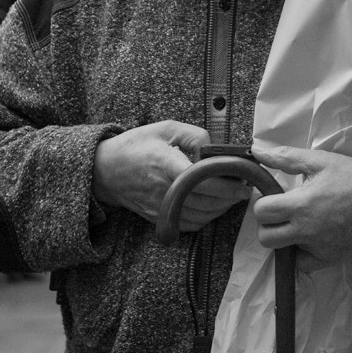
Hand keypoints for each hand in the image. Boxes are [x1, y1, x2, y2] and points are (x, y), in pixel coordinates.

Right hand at [92, 121, 249, 231]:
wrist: (106, 170)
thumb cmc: (137, 145)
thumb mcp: (165, 128)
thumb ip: (195, 135)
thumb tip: (216, 150)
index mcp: (165, 162)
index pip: (201, 179)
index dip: (226, 184)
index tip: (243, 181)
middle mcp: (163, 188)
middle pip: (206, 200)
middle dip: (231, 196)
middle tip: (245, 187)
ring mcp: (160, 206)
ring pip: (201, 215)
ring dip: (222, 207)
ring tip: (232, 195)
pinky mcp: (159, 218)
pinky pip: (190, 224)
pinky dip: (207, 217)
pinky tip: (214, 205)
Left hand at [250, 144, 351, 271]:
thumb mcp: (321, 160)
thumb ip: (286, 157)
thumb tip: (256, 152)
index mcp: (301, 204)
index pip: (261, 211)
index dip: (263, 201)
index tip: (273, 196)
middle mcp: (307, 231)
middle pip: (266, 238)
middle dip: (268, 224)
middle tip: (282, 212)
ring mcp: (318, 249)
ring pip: (283, 252)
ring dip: (284, 239)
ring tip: (297, 224)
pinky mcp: (330, 259)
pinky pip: (304, 264)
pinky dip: (303, 252)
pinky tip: (311, 237)